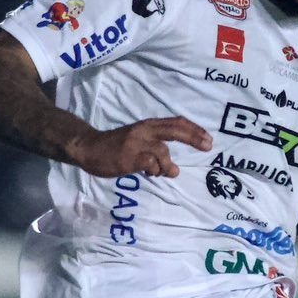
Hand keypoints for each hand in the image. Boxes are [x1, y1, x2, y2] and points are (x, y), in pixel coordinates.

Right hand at [64, 117, 211, 177]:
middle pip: (175, 130)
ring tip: (164, 173)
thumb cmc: (114, 147)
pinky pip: (150, 164)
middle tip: (208, 146)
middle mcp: (144, 131)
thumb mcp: (138, 141)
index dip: (193, 129)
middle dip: (194, 137)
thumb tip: (173, 169)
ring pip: (163, 151)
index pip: (176, 123)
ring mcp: (136, 143)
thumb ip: (156, 151)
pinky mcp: (129, 157)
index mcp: (148, 125)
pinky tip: (150, 174)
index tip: (207, 139)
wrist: (89, 148)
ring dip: (168, 165)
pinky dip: (155, 171)